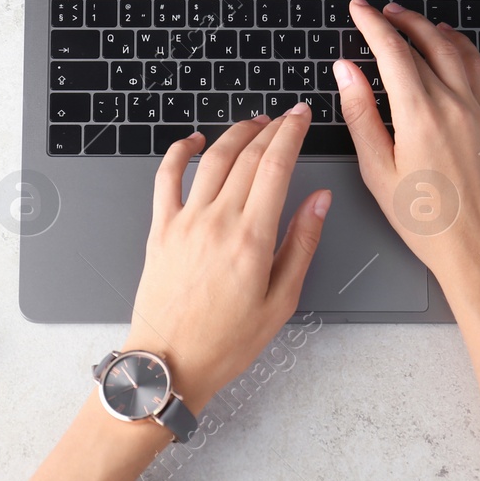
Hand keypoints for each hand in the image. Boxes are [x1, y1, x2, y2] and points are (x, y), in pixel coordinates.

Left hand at [121, 108, 328, 407]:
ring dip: (235, 134)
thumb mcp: (281, 300)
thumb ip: (301, 243)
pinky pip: (166, 177)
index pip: (276, 167)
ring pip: (212, 159)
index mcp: (251, 239)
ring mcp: (184, 222)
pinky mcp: (160, 229)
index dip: (292, 134)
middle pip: (247, 156)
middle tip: (287, 117)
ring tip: (254, 124)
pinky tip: (195, 141)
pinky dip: (180, 151)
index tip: (302, 117)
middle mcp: (216, 222)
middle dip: (271, 128)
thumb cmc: (225, 342)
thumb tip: (319, 200)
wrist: (170, 363)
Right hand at [336, 0, 479, 301]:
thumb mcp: (377, 170)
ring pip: (454, 50)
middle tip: (378, 12)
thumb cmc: (425, 220)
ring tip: (409, 20)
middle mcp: (453, 104)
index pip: (392, 51)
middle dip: (397, 22)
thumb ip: (360, 114)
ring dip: (429, 28)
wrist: (477, 248)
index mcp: (420, 115)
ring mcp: (477, 110)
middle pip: (423, 44)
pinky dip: (460, 47)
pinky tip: (450, 44)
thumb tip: (347, 71)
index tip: (358, 10)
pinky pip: (477, 69)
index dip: (372, 25)